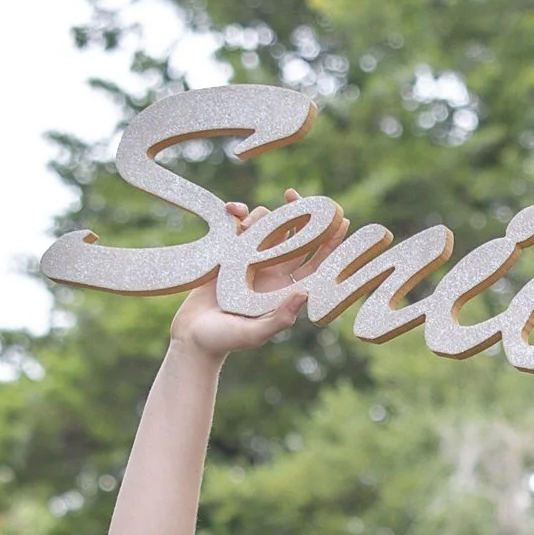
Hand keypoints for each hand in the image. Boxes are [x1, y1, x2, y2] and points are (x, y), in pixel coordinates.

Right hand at [168, 203, 338, 360]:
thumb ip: (279, 318)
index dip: (330, 243)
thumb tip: (303, 294)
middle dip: (299, 213)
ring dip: (262, 217)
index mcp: (286, 289)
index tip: (341, 219)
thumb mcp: (253, 334)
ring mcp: (252, 261)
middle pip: (296, 238)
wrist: (192, 337)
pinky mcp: (230, 253)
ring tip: (246, 222)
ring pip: (268, 227)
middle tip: (293, 194)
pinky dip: (238, 214)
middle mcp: (273, 272)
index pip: (315, 263)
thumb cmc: (224, 340)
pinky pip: (240, 226)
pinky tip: (231, 210)